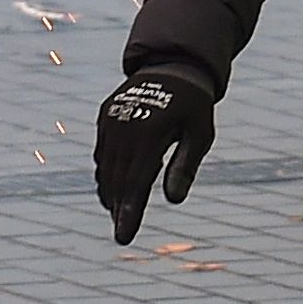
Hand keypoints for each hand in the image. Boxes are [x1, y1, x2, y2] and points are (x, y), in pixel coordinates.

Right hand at [94, 70, 214, 244]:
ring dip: (111, 193)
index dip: (129, 212)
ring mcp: (111, 121)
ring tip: (119, 216)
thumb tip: (174, 200)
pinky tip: (114, 189)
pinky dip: (107, 173)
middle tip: (122, 234)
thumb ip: (185, 166)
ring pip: (106, 168)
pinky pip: (102, 153)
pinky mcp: (105, 118)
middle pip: (117, 179)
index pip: (136, 181)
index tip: (124, 237)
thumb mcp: (200, 134)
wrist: (172, 66)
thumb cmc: (192, 106)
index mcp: (150, 132)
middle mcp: (125, 126)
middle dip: (119, 209)